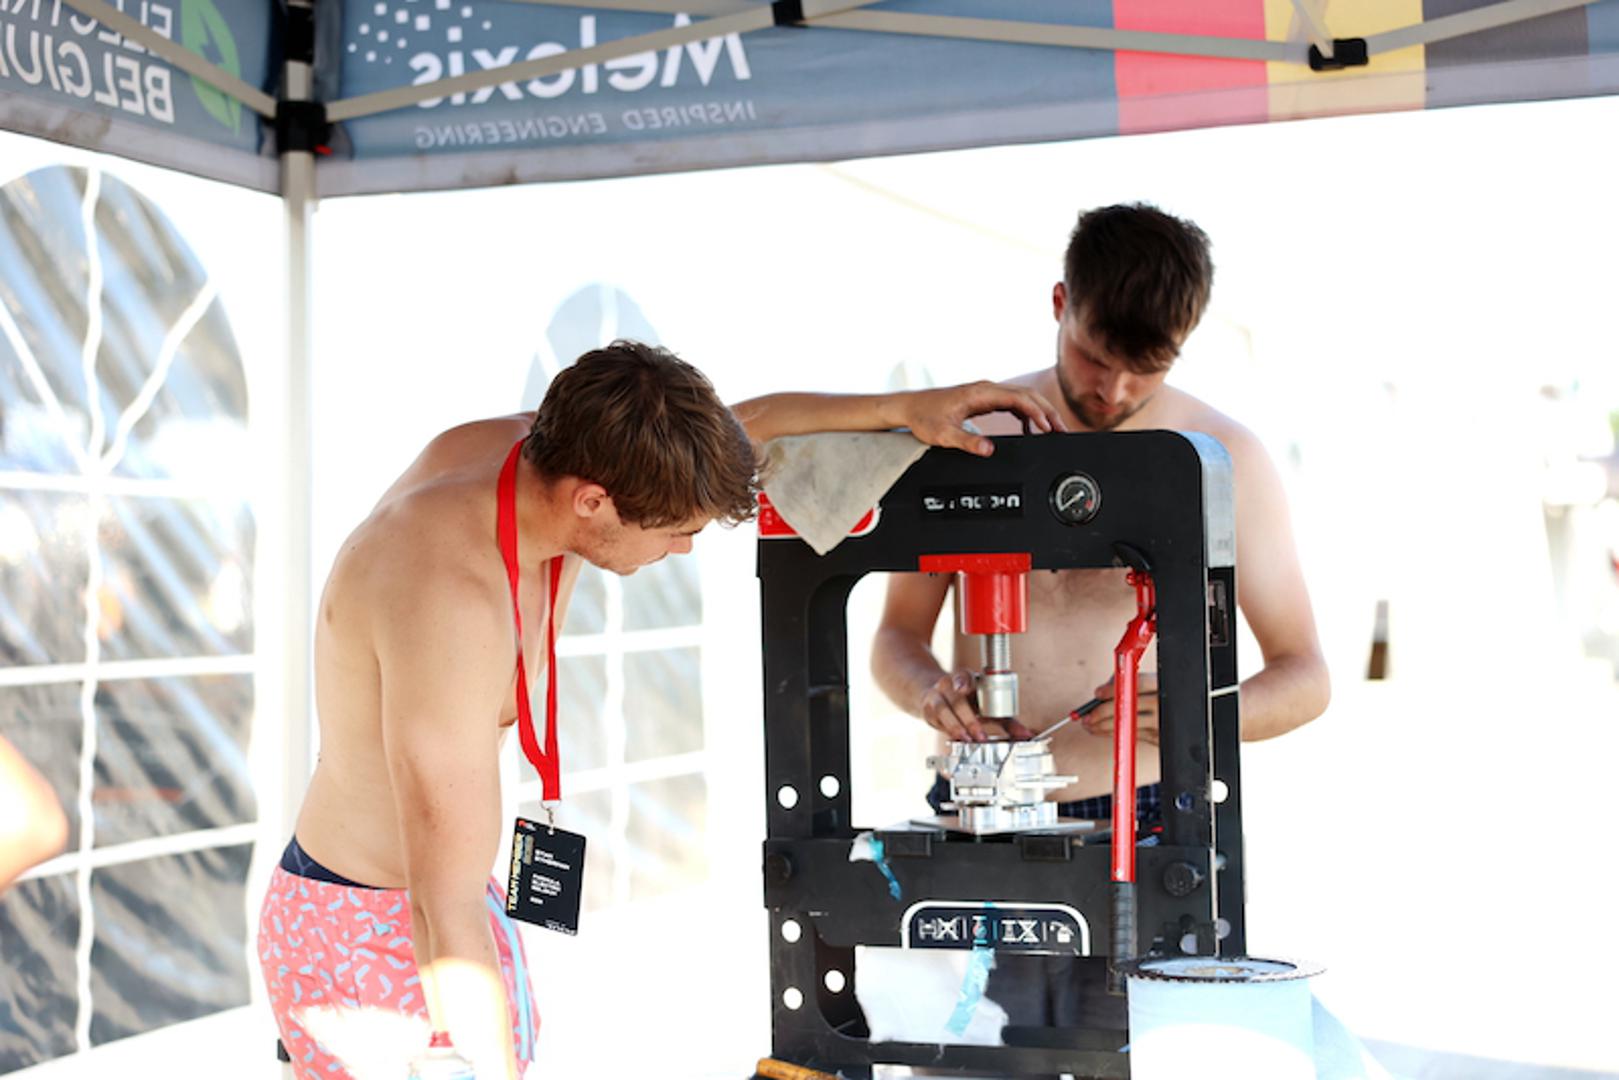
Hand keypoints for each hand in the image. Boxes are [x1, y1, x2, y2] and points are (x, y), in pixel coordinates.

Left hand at [893, 381, 1065, 456]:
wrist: (909, 407)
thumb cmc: (924, 417)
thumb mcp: (944, 434)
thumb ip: (967, 442)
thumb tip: (988, 449)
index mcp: (980, 394)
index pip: (1018, 398)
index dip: (1037, 411)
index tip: (1048, 426)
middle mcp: (986, 390)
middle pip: (1026, 396)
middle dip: (1047, 411)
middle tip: (1061, 430)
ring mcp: (986, 393)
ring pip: (1022, 398)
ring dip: (1039, 412)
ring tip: (1053, 430)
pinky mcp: (984, 400)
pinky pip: (1012, 404)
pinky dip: (1026, 414)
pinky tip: (1030, 428)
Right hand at [919, 669, 1035, 741]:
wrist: (935, 695)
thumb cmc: (966, 701)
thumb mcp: (987, 706)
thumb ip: (1007, 721)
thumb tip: (1025, 735)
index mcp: (964, 678)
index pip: (962, 676)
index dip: (962, 681)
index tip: (963, 688)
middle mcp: (947, 684)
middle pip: (956, 700)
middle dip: (968, 720)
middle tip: (980, 735)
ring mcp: (935, 696)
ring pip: (941, 710)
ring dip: (954, 726)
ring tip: (966, 739)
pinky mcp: (927, 710)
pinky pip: (934, 720)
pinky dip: (944, 729)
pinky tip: (953, 737)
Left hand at [1080, 673, 1159, 744]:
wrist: (1181, 716)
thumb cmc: (1160, 696)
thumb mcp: (1151, 682)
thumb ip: (1128, 681)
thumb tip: (1101, 691)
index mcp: (1160, 685)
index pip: (1135, 685)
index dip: (1113, 689)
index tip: (1097, 694)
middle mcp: (1162, 704)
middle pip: (1128, 708)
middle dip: (1102, 713)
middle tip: (1087, 715)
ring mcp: (1161, 723)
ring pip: (1127, 726)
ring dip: (1102, 727)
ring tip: (1089, 724)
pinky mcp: (1158, 738)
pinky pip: (1130, 737)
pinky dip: (1112, 734)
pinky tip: (1101, 730)